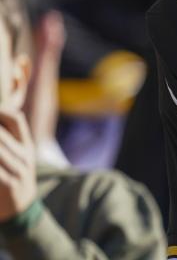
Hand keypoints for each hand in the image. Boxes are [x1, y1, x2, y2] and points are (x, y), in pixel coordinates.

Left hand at [0, 106, 36, 221]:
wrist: (20, 210)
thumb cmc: (12, 180)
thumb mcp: (19, 158)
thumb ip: (9, 140)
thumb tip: (1, 115)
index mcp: (27, 146)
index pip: (16, 119)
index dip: (0, 111)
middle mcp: (25, 156)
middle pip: (1, 134)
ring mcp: (18, 171)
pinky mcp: (9, 185)